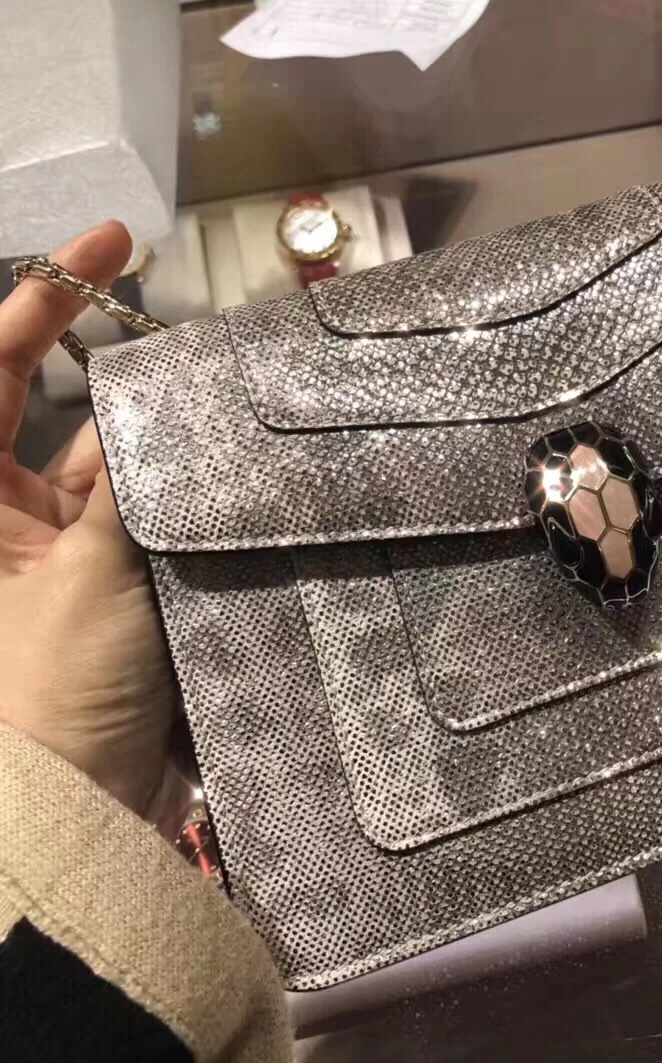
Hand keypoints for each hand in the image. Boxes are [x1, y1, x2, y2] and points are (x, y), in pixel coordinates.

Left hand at [0, 222, 174, 814]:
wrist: (85, 803)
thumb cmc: (56, 687)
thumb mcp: (87, 568)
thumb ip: (125, 477)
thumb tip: (164, 392)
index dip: (37, 298)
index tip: (110, 246)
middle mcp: (4, 515)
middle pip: (47, 404)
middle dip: (101, 352)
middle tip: (174, 303)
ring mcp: (62, 548)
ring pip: (110, 459)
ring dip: (155, 431)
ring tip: (219, 395)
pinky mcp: (114, 581)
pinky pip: (145, 510)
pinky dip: (178, 485)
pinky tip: (225, 463)